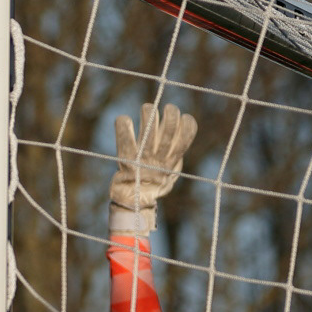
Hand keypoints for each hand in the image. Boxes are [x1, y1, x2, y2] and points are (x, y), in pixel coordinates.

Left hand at [109, 103, 197, 234]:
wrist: (134, 202)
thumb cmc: (153, 184)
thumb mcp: (170, 173)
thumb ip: (175, 157)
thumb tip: (181, 133)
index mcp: (172, 161)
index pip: (186, 137)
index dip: (187, 123)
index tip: (183, 118)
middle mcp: (159, 158)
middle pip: (170, 128)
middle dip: (171, 113)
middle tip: (167, 110)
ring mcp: (143, 157)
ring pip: (149, 127)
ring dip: (149, 112)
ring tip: (147, 109)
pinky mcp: (126, 158)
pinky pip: (125, 136)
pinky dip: (123, 124)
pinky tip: (124, 121)